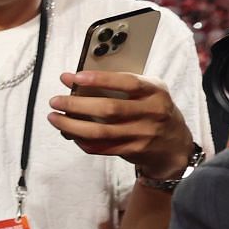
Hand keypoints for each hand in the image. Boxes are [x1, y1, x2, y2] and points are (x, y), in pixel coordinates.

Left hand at [47, 72, 193, 176]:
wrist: (174, 144)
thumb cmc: (153, 109)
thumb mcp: (148, 91)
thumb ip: (120, 84)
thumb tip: (78, 79)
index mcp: (155, 92)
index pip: (128, 82)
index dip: (100, 79)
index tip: (74, 77)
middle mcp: (152, 113)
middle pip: (109, 109)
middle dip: (77, 105)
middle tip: (55, 101)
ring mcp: (142, 134)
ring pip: (100, 132)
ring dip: (72, 126)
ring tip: (54, 118)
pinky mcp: (133, 150)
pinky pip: (101, 147)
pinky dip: (81, 140)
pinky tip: (69, 133)